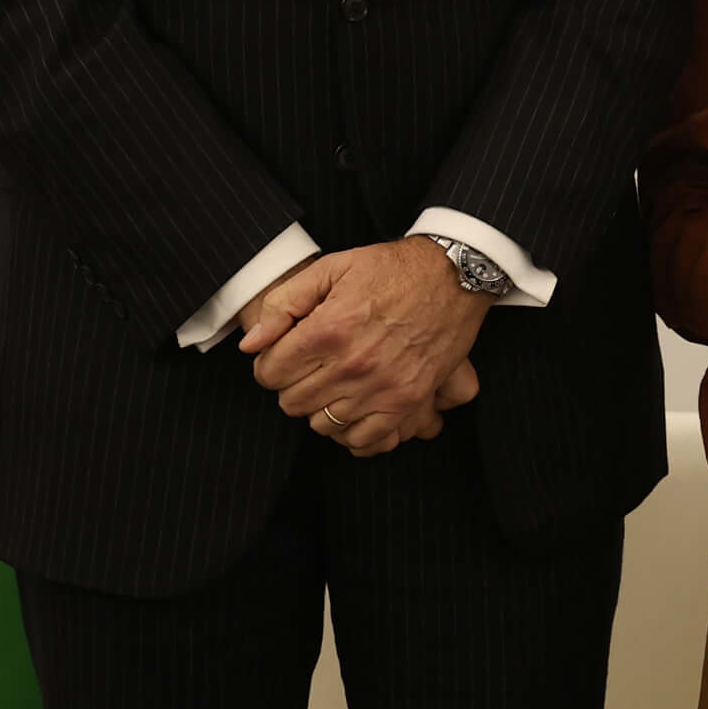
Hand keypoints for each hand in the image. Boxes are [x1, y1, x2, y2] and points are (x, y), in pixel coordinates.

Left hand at [241, 239, 489, 455]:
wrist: (455, 274)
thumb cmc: (392, 269)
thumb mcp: (332, 268)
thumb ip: (284, 303)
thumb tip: (252, 344)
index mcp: (328, 330)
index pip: (270, 373)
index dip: (270, 363)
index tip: (285, 353)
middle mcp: (352, 365)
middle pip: (292, 402)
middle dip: (293, 384)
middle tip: (310, 366)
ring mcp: (381, 387)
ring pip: (322, 424)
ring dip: (322, 406)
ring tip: (334, 384)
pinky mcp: (408, 400)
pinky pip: (364, 439)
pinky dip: (352, 431)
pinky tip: (353, 409)